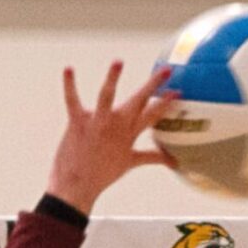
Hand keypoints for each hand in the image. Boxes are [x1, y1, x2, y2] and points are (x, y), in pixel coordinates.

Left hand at [45, 61, 177, 215]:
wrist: (77, 186)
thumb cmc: (102, 174)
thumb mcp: (130, 163)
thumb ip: (152, 157)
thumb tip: (174, 162)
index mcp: (129, 134)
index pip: (152, 115)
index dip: (165, 103)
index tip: (178, 91)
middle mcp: (116, 126)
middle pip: (137, 101)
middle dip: (153, 85)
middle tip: (166, 70)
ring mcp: (97, 123)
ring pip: (107, 96)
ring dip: (112, 79)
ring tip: (118, 62)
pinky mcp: (78, 122)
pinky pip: (72, 100)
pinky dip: (70, 85)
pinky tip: (69, 69)